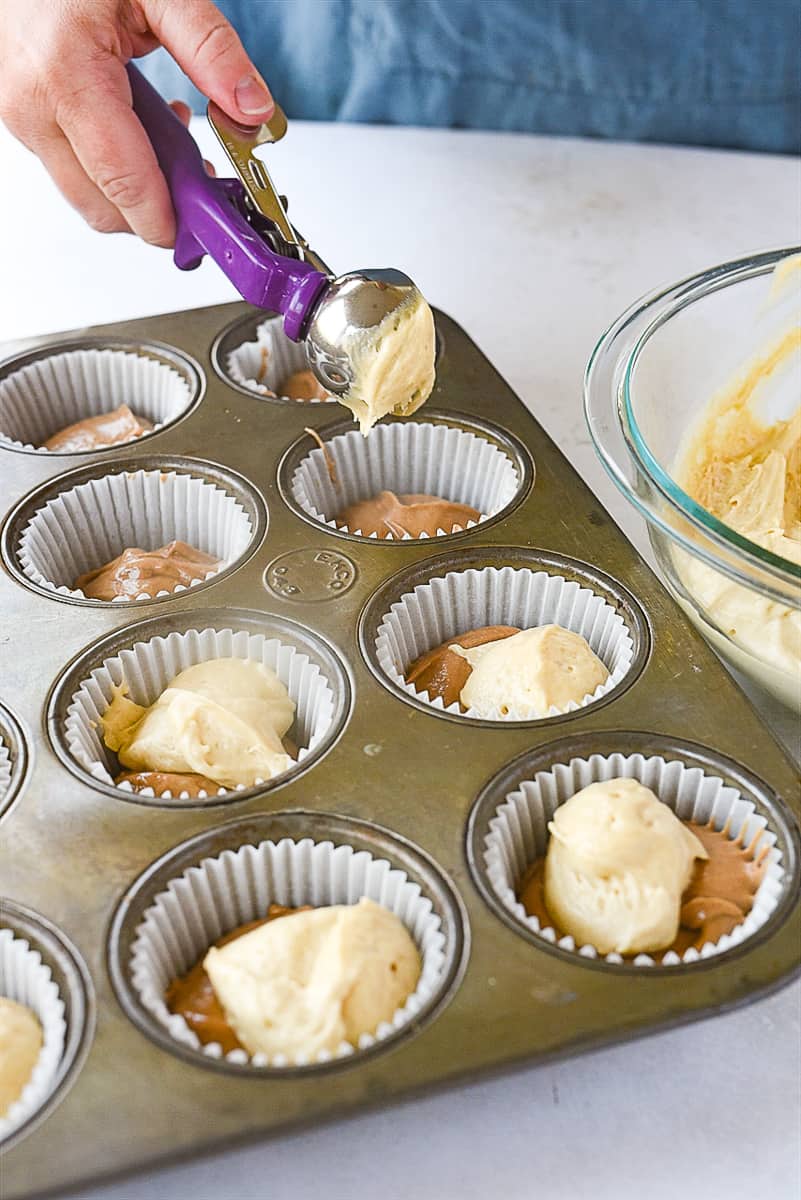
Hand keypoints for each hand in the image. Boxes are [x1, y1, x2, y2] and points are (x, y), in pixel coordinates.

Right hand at [0, 0, 272, 245]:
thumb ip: (210, 48)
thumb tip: (251, 108)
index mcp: (66, 77)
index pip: (125, 183)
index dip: (170, 219)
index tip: (210, 226)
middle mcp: (35, 109)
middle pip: (106, 209)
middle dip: (160, 210)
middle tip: (203, 180)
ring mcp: (24, 120)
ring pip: (91, 198)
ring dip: (139, 190)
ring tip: (173, 141)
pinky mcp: (25, 123)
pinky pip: (77, 172)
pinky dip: (116, 168)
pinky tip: (142, 129)